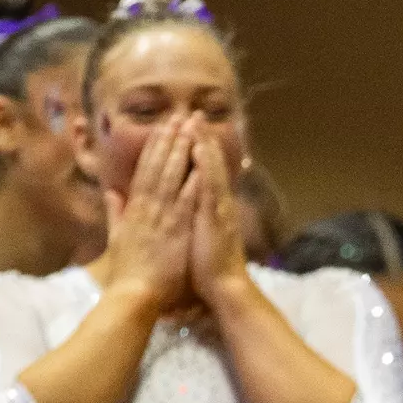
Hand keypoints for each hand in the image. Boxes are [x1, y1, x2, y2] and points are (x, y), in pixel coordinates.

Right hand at [103, 114, 200, 312]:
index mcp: (134, 209)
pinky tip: (201, 163)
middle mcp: (147, 208)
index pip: (144, 171)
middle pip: (157, 167)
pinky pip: (186, 200)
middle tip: (179, 116)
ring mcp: (161, 217)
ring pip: (171, 177)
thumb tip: (112, 192)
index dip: (154, 148)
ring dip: (180, 151)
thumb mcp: (117, 237)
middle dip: (168, 140)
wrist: (134, 295)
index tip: (163, 128)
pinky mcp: (175, 229)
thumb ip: (116, 213)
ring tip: (189, 129)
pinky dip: (192, 180)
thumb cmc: (128, 271)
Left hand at [187, 123, 250, 308]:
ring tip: (195, 120)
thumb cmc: (206, 271)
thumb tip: (178, 211)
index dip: (193, 152)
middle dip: (198, 138)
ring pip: (210, 169)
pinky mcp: (216, 215)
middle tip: (192, 113)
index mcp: (206, 209)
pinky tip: (199, 147)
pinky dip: (206, 165)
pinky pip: (210, 185)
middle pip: (207, 165)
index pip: (199, 174)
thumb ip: (187, 222)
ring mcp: (217, 207)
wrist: (224, 289)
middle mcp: (215, 203)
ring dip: (203, 143)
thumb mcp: (193, 241)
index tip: (185, 131)